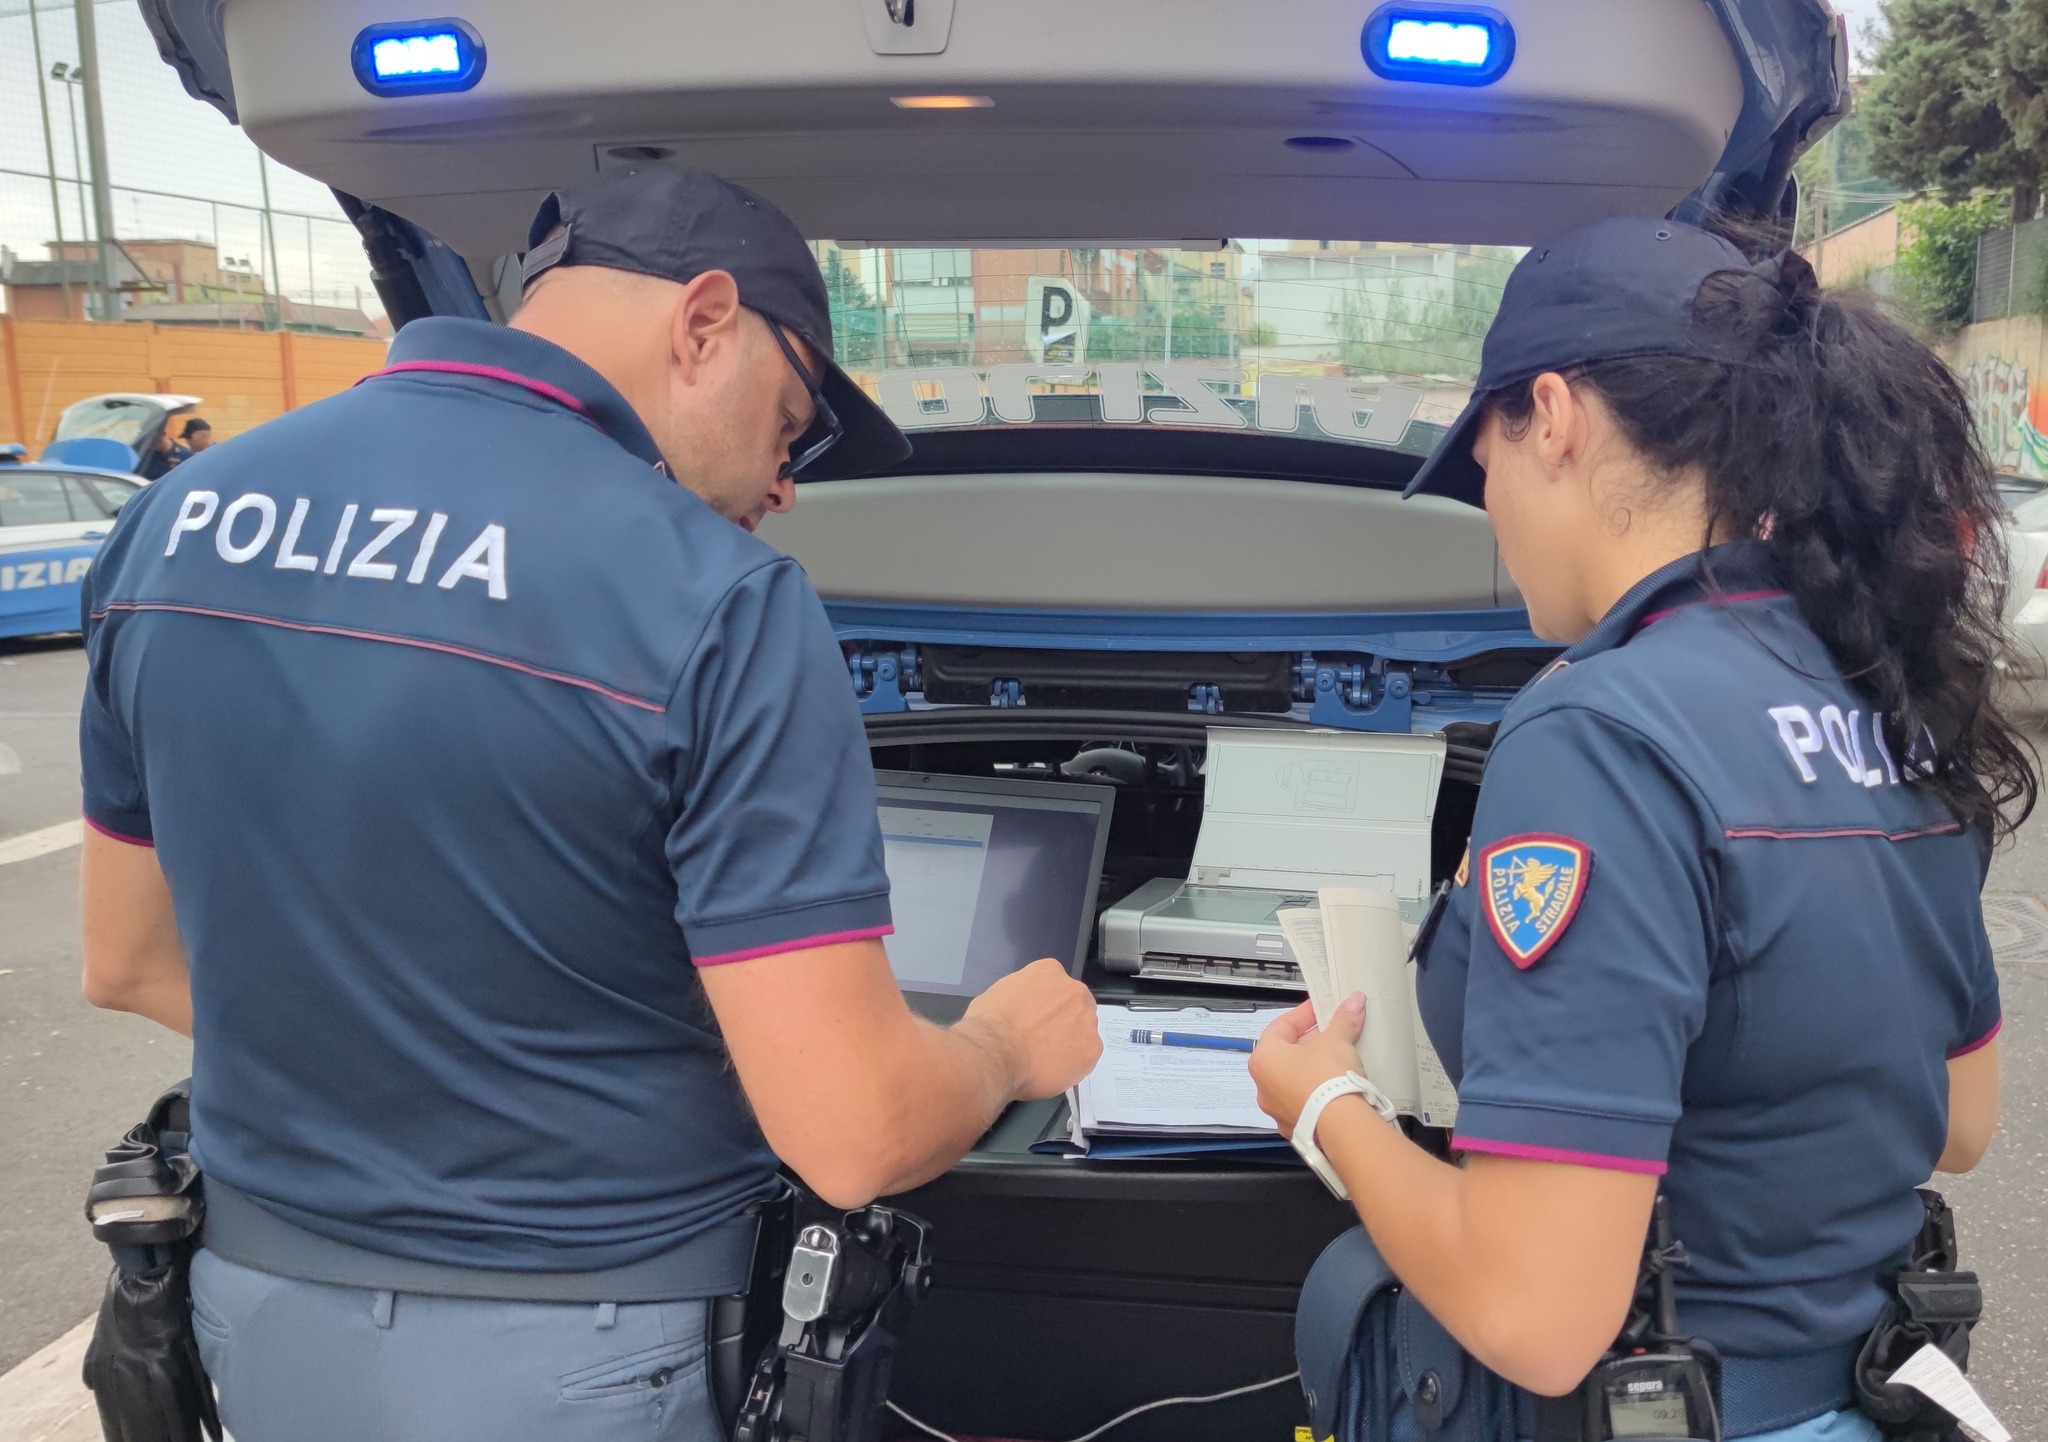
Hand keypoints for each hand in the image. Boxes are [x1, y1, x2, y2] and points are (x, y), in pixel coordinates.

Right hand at [961, 958, 1102, 1100]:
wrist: (996, 1054)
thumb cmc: (988, 1024)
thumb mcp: (997, 995)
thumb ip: (1019, 997)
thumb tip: (1018, 1011)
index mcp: (1049, 971)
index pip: (1055, 985)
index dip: (1046, 1005)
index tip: (1036, 1019)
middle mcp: (1074, 990)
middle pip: (1075, 1005)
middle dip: (1063, 1021)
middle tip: (1043, 1040)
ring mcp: (1086, 1019)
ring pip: (1083, 1031)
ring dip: (1070, 1042)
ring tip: (1045, 1059)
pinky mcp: (1092, 1048)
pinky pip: (1086, 1056)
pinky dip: (1073, 1064)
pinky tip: (1053, 1070)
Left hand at [1250, 994, 1365, 1138]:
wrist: (1341, 1127)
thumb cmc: (1327, 1076)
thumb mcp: (1336, 1041)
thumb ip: (1343, 1019)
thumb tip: (1355, 999)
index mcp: (1263, 1060)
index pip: (1281, 1026)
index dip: (1303, 1014)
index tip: (1322, 1008)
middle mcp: (1263, 1086)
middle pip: (1286, 1054)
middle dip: (1310, 1040)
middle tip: (1332, 1032)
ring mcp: (1277, 1111)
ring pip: (1294, 1080)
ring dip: (1313, 1067)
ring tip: (1337, 1058)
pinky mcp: (1295, 1127)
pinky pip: (1305, 1102)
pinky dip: (1318, 1091)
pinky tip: (1336, 1086)